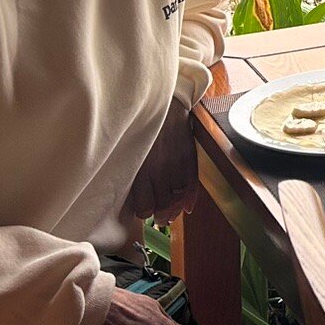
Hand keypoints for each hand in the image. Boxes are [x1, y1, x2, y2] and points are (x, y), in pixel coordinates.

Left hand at [126, 98, 198, 222]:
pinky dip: (190, 199)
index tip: (145, 211)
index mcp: (140, 170)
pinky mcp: (189, 158)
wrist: (165, 106)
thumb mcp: (132, 151)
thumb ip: (134, 173)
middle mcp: (159, 171)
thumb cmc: (144, 129)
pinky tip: (187, 207)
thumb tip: (137, 195)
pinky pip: (192, 185)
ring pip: (178, 199)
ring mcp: (176, 165)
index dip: (145, 212)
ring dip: (176, 209)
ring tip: (172, 212)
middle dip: (162, 215)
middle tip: (160, 218)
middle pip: (163, 205)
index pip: (144, 207)